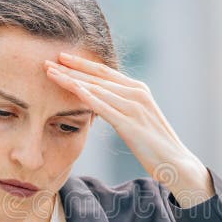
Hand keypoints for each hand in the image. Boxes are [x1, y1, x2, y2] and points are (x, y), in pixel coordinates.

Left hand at [44, 53, 214, 206]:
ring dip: (70, 79)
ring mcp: (134, 107)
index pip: (104, 71)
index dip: (81, 64)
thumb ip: (121, 108)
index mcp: (138, 89)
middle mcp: (137, 93)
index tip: (60, 58)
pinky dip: (85, 96)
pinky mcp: (130, 124)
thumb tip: (102, 104)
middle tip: (46, 61)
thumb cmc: (155, 145)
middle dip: (70, 68)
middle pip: (97, 76)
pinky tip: (70, 89)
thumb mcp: (137, 120)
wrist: (176, 163)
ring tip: (49, 73)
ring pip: (96, 88)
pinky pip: (103, 107)